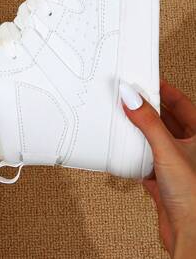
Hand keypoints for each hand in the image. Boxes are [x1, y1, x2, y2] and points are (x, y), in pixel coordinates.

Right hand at [119, 79, 195, 258]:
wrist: (190, 234)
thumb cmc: (193, 196)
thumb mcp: (167, 149)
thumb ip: (147, 122)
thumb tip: (132, 97)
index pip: (183, 104)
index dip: (166, 91)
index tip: (148, 81)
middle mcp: (191, 150)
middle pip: (167, 121)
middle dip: (149, 110)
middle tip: (132, 98)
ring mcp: (177, 166)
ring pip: (156, 141)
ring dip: (141, 132)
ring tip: (126, 120)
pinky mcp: (164, 182)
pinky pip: (146, 161)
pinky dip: (135, 155)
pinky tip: (125, 152)